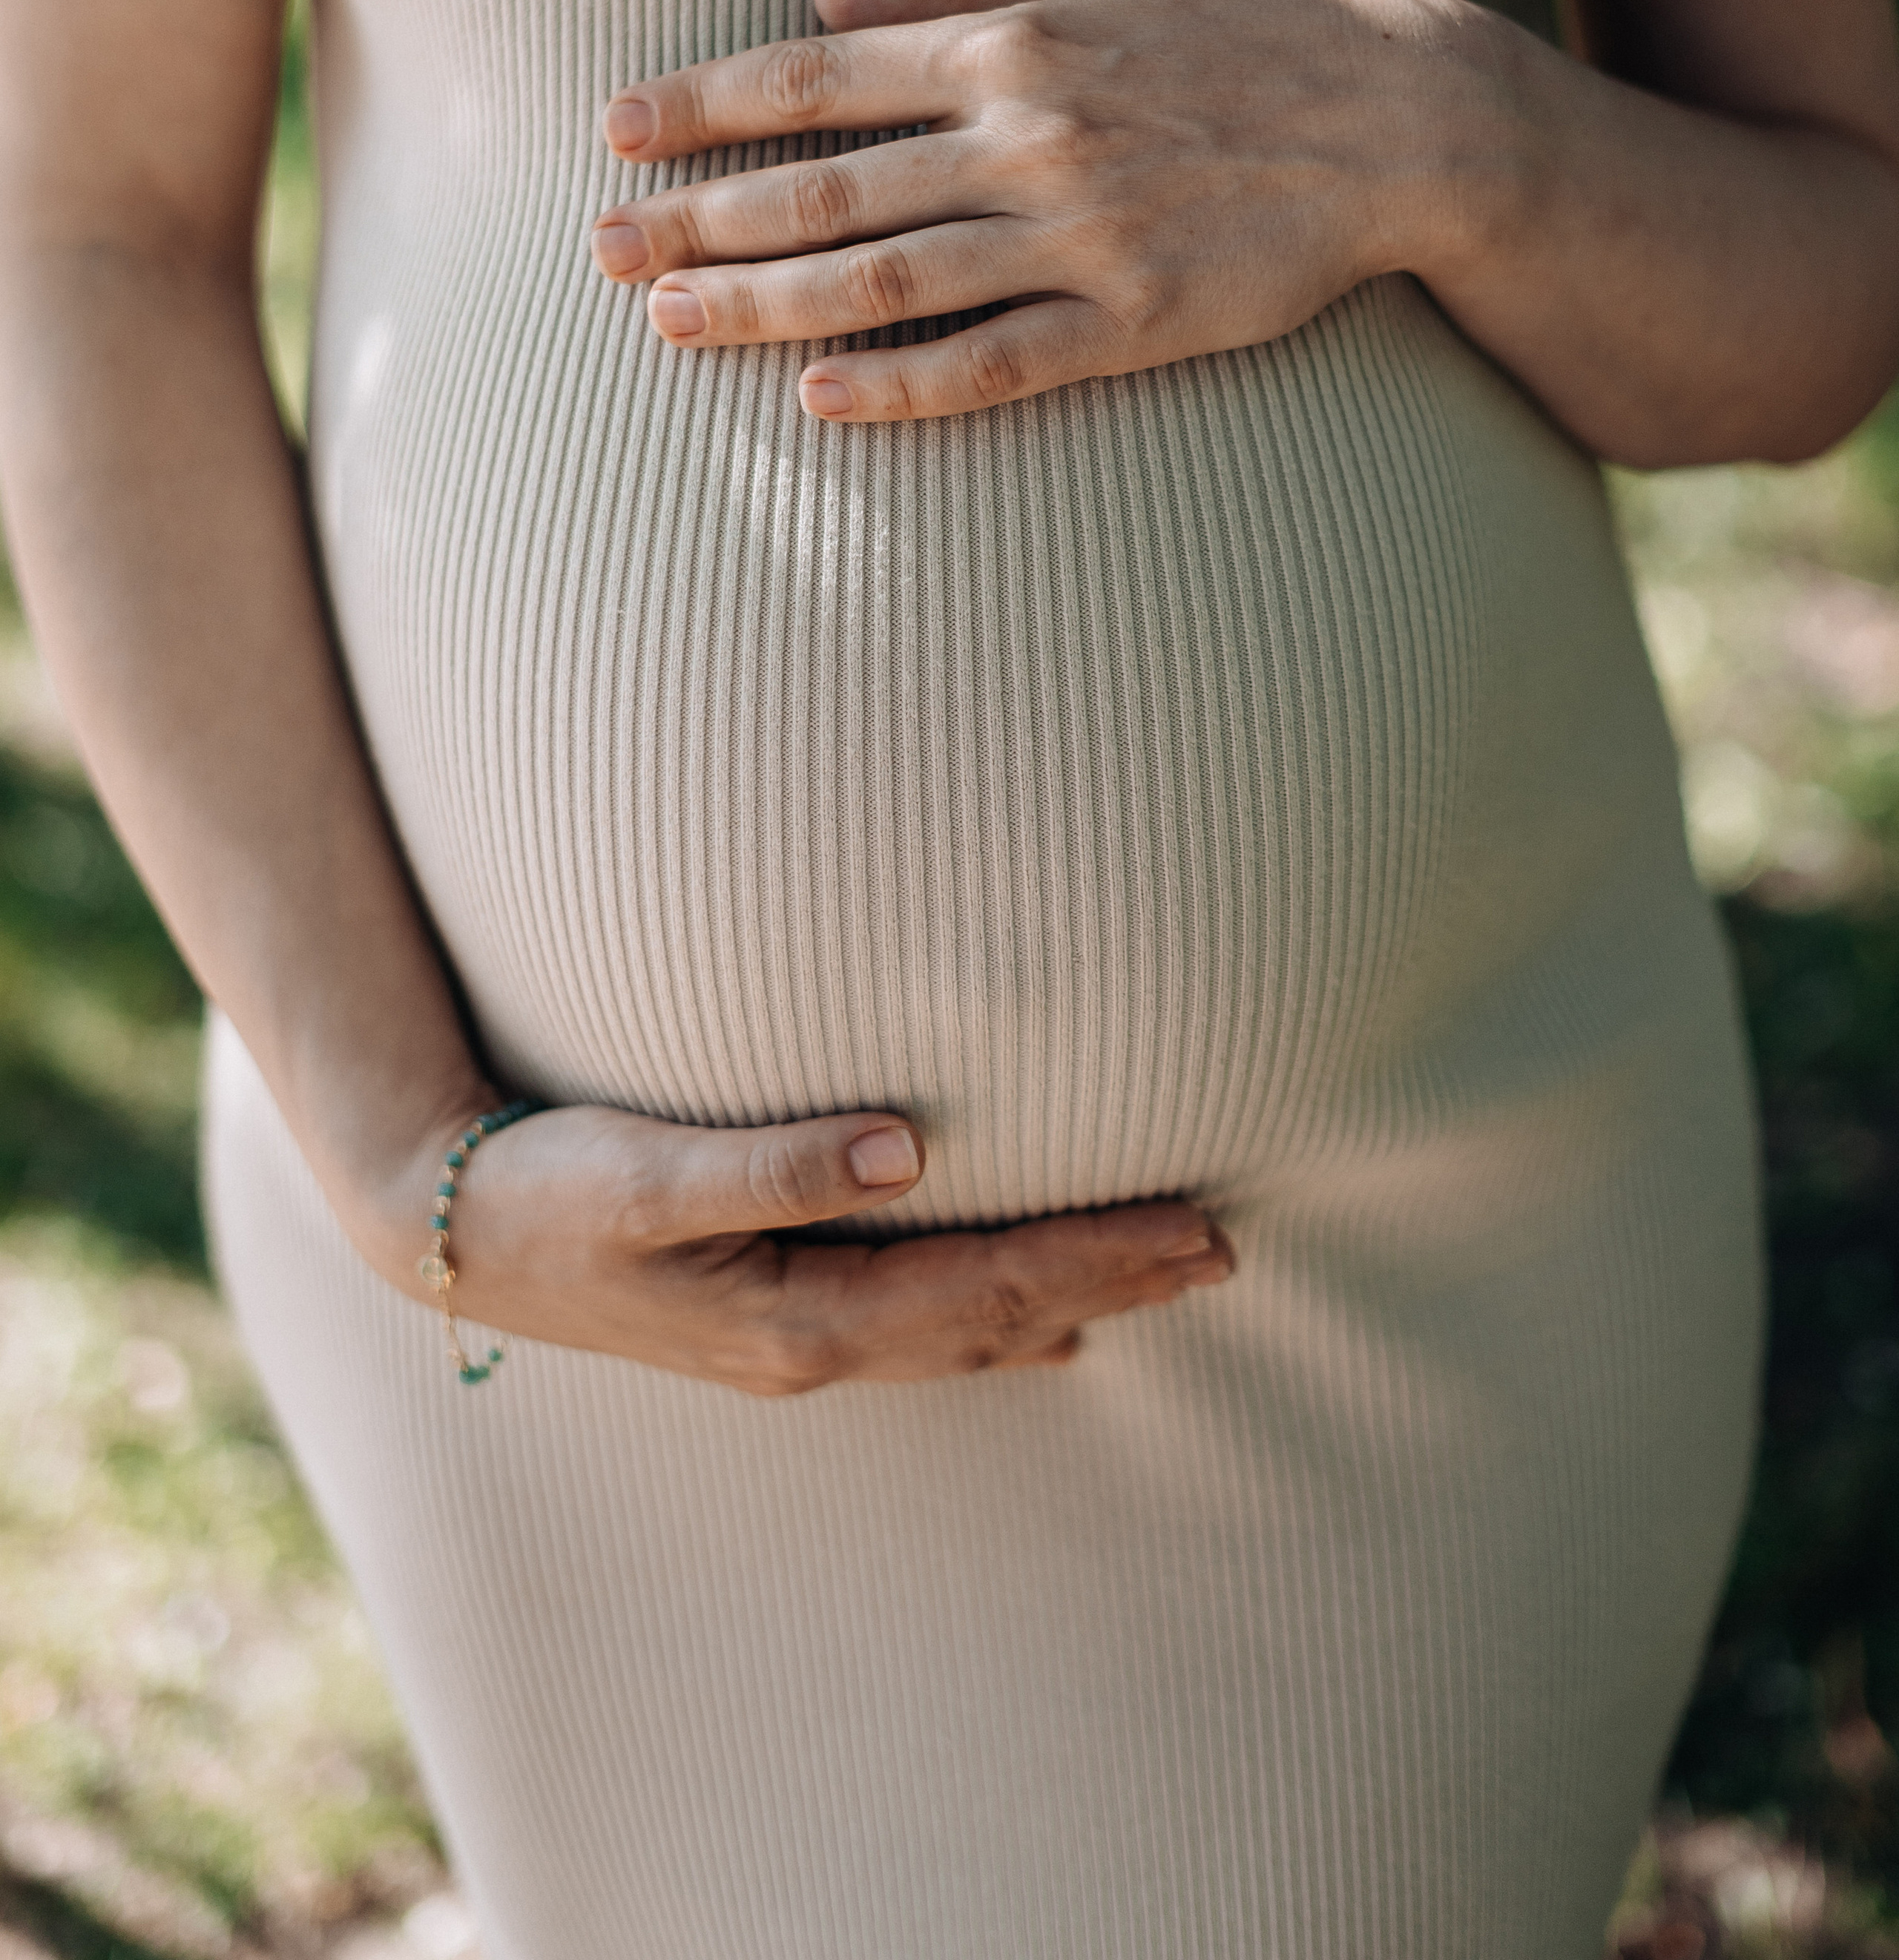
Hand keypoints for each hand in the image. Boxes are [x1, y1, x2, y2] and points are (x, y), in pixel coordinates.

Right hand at [375, 1096, 1234, 1394]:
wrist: (442, 1233)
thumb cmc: (547, 1189)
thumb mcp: (649, 1172)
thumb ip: (775, 1165)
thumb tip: (907, 1147)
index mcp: (799, 1316)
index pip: (990, 1288)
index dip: (1100, 1259)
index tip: (1199, 1227)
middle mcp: (810, 1346)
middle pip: (998, 1319)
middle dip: (1115, 1284)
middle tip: (1224, 1249)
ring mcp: (790, 1341)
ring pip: (965, 1332)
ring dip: (1069, 1303)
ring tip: (1161, 1279)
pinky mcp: (766, 1316)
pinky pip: (916, 1329)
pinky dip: (993, 1323)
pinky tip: (1035, 1326)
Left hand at [591, 0, 1499, 419]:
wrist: (1401, 117)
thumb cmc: (1244, 28)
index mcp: (1011, 45)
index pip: (813, 78)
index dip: (701, 105)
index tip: (613, 131)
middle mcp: (1028, 139)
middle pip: (824, 188)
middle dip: (697, 219)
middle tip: (595, 251)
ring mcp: (1080, 238)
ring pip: (888, 281)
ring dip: (766, 307)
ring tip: (666, 323)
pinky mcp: (1135, 324)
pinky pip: (995, 363)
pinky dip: (904, 387)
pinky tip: (817, 400)